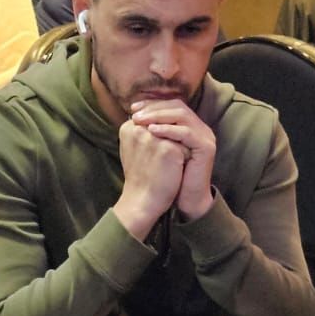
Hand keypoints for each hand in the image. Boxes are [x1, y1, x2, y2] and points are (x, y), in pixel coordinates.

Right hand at [113, 118, 185, 239]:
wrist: (142, 201)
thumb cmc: (140, 177)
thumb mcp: (134, 149)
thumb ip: (142, 131)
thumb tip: (157, 118)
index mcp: (127, 127)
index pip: (152, 113)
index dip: (164, 120)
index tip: (166, 138)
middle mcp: (138, 128)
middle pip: (165, 117)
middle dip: (174, 126)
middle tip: (178, 143)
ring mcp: (153, 137)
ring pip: (176, 127)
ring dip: (182, 137)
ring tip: (181, 154)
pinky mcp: (167, 148)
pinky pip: (185, 140)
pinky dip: (187, 151)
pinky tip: (184, 163)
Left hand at [129, 99, 216, 219]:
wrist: (187, 201)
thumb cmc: (170, 178)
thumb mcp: (159, 150)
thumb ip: (152, 132)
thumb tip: (133, 117)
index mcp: (190, 126)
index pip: (171, 105)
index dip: (152, 104)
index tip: (133, 108)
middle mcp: (200, 127)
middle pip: (177, 106)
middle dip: (154, 108)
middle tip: (135, 113)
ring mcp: (205, 136)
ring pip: (181, 115)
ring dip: (158, 116)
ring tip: (140, 120)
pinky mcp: (206, 147)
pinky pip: (186, 132)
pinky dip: (168, 130)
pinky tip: (152, 131)